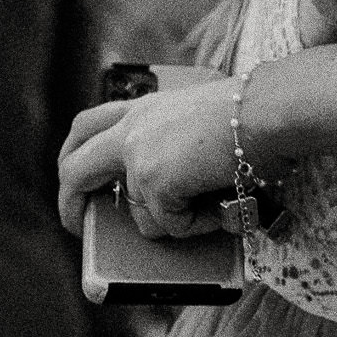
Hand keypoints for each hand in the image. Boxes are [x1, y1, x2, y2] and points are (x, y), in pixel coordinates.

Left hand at [58, 73, 236, 237]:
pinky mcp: (155, 184)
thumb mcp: (196, 118)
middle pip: (75, 169)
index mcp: (143, 109)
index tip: (72, 176)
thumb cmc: (250, 112)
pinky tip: (221, 204)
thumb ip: (171, 142)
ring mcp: (139, 158)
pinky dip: (199, 224)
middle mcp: (132, 131)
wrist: (267, 109)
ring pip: (139, 215)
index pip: (88, 126)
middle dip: (69, 203)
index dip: (73, 154)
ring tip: (213, 205)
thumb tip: (171, 191)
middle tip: (77, 225)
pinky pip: (172, 226)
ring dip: (175, 222)